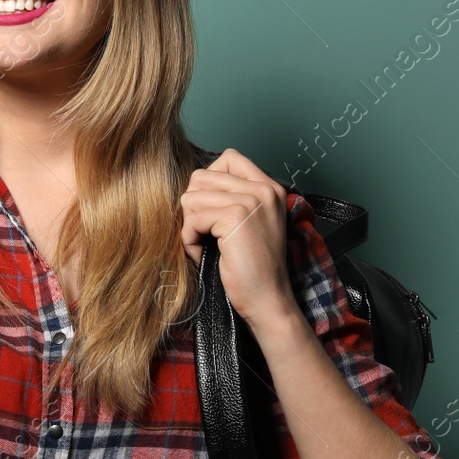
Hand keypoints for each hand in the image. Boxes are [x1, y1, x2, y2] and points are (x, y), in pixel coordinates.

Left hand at [178, 148, 298, 329]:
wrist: (268, 300)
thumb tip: (193, 184)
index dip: (208, 184)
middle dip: (194, 207)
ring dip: (190, 226)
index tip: (212, 213)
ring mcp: (251, 201)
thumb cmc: (252, 267)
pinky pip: (192, 219)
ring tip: (206, 245)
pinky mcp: (236, 217)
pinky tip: (205, 254)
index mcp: (268, 187)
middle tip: (206, 234)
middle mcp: (263, 189)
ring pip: (192, 197)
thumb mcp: (248, 223)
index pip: (227, 158)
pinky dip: (190, 240)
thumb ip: (230, 198)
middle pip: (201, 176)